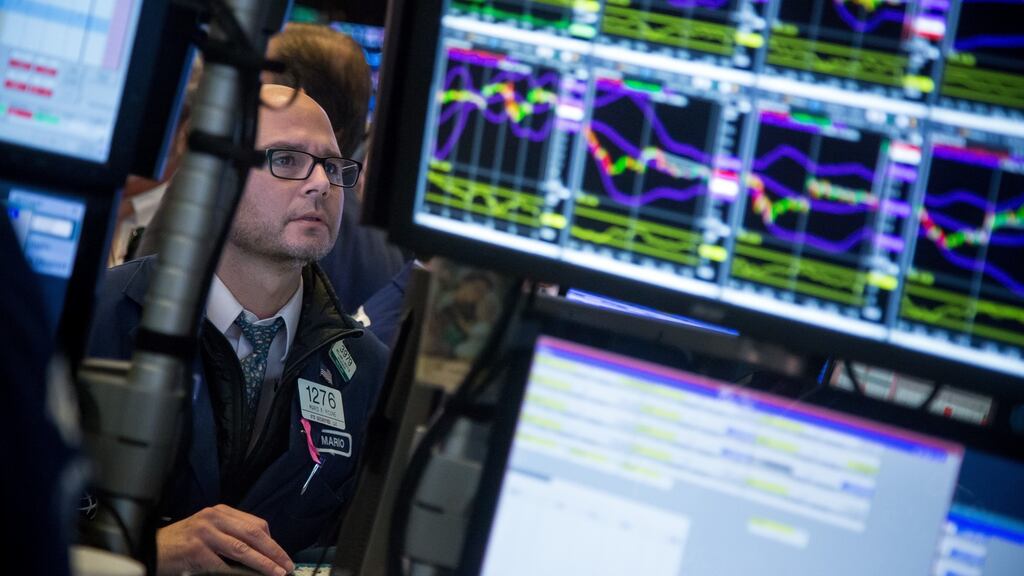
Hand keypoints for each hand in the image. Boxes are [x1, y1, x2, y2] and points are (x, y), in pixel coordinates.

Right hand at [156, 504, 294, 575]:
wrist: (151, 548)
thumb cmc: (182, 543)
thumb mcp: (210, 531)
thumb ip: (233, 535)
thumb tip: (263, 552)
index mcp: (220, 512)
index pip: (255, 524)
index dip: (272, 541)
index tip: (282, 555)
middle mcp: (214, 518)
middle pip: (253, 534)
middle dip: (274, 551)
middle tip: (286, 565)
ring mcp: (204, 534)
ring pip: (242, 549)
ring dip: (263, 563)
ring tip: (276, 572)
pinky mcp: (196, 551)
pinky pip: (223, 566)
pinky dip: (238, 574)